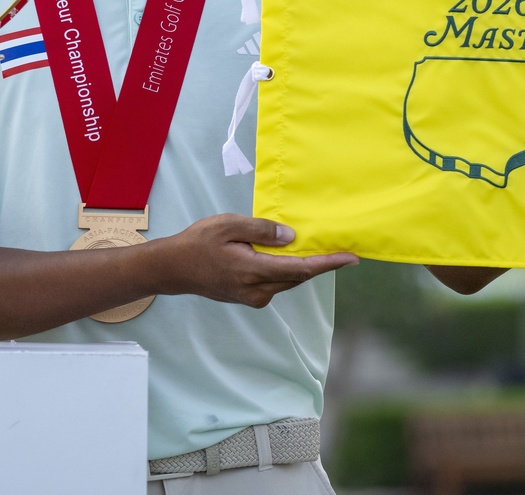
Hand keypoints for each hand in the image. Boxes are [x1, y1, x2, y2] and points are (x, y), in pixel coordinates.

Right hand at [150, 214, 357, 307]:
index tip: (351, 258)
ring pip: (287, 281)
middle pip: (298, 277)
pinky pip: (276, 283)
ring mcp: (253, 297)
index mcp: (254, 271)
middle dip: (321, 264)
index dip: (328, 263)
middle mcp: (257, 290)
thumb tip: (292, 237)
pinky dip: (286, 270)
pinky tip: (287, 256)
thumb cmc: (198, 242)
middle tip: (341, 250)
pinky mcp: (248, 297)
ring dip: (303, 267)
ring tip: (319, 250)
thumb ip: (261, 231)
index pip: (301, 269)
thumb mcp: (228, 225)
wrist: (173, 268)